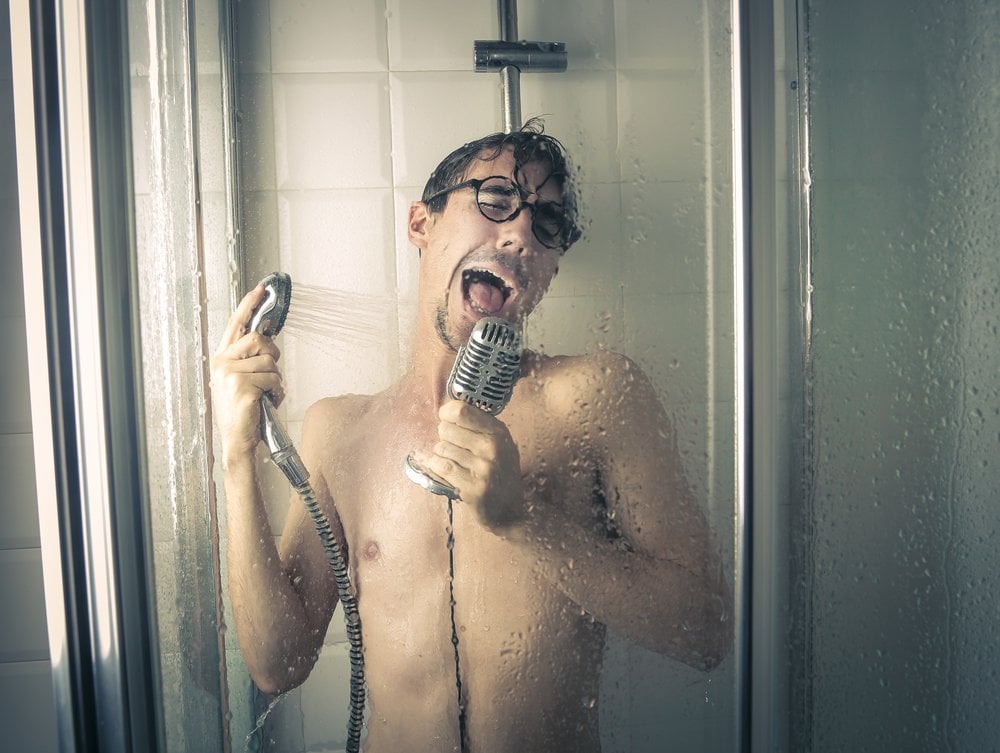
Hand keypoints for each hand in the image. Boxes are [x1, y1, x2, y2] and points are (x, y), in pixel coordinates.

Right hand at [210, 284, 284, 463]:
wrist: (238, 440)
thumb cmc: (244, 411)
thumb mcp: (242, 379)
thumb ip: (251, 358)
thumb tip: (268, 335)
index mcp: (222, 359)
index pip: (235, 324)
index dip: (249, 305)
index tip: (261, 289)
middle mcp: (222, 363)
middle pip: (259, 339)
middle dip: (273, 354)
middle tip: (271, 374)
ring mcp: (231, 375)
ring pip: (271, 362)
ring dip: (276, 380)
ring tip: (265, 395)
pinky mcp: (243, 387)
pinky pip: (274, 379)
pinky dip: (277, 392)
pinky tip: (266, 403)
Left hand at [416, 400, 525, 532]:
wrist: (512, 512)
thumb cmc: (501, 474)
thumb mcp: (500, 444)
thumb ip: (479, 427)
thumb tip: (447, 410)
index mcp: (499, 432)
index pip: (462, 410)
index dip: (447, 412)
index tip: (446, 418)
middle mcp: (492, 447)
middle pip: (446, 429)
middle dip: (444, 437)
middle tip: (453, 446)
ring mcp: (483, 468)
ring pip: (441, 449)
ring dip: (441, 454)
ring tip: (454, 461)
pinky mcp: (472, 488)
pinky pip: (441, 468)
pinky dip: (434, 466)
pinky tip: (439, 467)